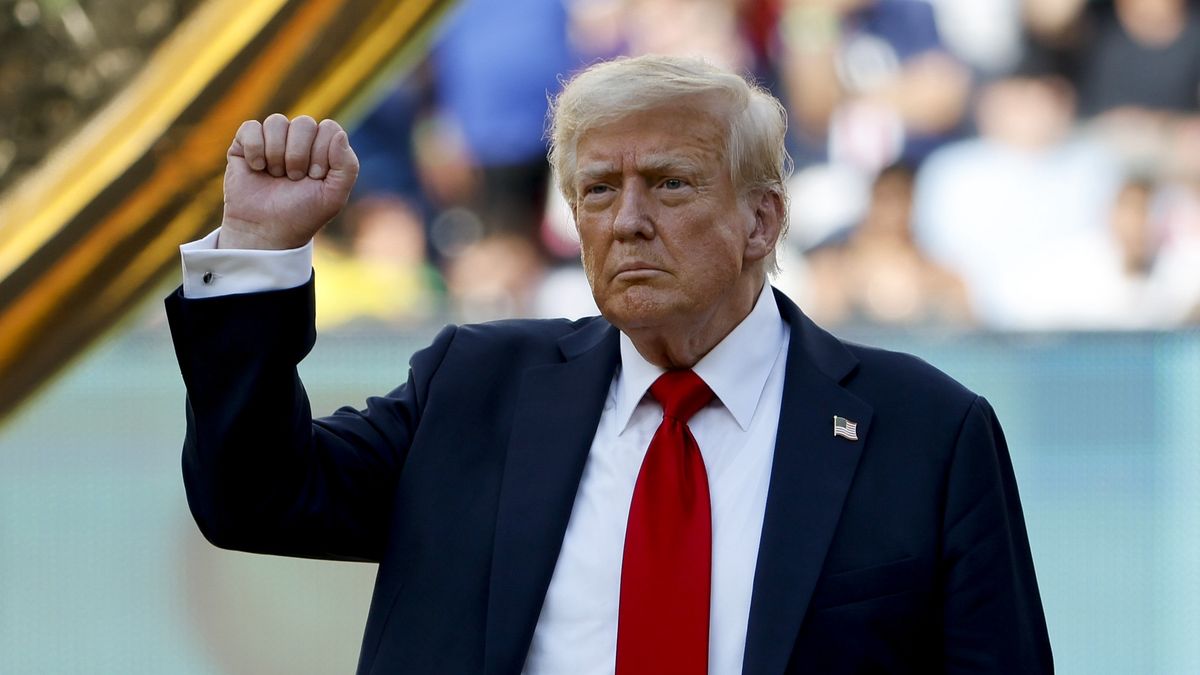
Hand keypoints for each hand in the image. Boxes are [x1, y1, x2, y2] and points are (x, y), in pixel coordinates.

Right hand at [218, 114, 359, 249]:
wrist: (267, 230)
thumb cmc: (303, 213)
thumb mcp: (334, 196)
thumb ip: (347, 166)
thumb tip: (339, 133)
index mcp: (323, 148)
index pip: (329, 128)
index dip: (322, 152)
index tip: (315, 177)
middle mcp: (298, 140)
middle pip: (304, 123)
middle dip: (299, 155)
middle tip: (294, 178)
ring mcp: (272, 140)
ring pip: (276, 122)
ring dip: (277, 154)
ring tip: (276, 176)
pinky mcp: (245, 144)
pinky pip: (251, 127)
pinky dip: (255, 149)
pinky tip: (257, 168)